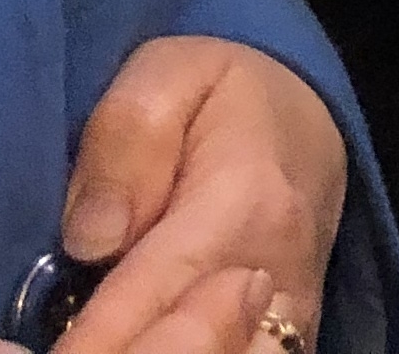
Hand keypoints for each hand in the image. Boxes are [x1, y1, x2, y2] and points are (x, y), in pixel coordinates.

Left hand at [52, 38, 344, 353]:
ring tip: (92, 352)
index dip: (100, 333)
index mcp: (245, 202)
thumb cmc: (226, 96)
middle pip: (196, 347)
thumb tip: (88, 239)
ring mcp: (291, 323)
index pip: (162, 285)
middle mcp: (275, 276)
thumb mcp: (170, 71)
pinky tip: (131, 351)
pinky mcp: (289, 346)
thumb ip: (127, 138)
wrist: (310, 130)